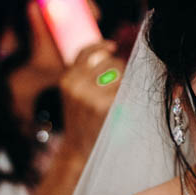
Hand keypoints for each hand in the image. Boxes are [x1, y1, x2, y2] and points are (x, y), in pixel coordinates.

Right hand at [57, 41, 123, 160]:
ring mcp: (88, 94)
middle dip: (120, 69)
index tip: (112, 46)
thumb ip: (83, 77)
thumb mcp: (73, 96)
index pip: (85, 52)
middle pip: (108, 62)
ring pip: (119, 74)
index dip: (100, 46)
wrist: (77, 149)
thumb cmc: (80, 122)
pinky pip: (123, 90)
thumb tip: (108, 55)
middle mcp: (75, 83)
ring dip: (126, 82)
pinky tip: (125, 103)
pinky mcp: (102, 106)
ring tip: (122, 95)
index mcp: (67, 79)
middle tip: (123, 82)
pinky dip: (128, 94)